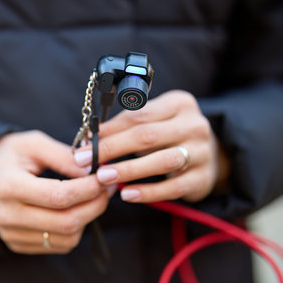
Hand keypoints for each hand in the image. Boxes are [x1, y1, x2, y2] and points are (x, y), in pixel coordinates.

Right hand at [0, 130, 112, 253]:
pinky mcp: (17, 244)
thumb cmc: (6, 155)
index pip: (59, 196)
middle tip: (107, 187)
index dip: (89, 188)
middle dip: (96, 205)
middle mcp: (8, 216)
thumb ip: (63, 156)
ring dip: (88, 218)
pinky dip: (74, 229)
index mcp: (9, 186)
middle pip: (66, 222)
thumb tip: (93, 170)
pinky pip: (58, 245)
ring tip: (92, 196)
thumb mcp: (32, 144)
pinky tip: (75, 209)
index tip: (105, 176)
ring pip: (66, 238)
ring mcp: (11, 234)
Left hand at [74, 90, 229, 202]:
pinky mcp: (203, 178)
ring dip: (129, 170)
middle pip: (147, 136)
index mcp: (179, 104)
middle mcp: (194, 125)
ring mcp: (202, 152)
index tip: (87, 143)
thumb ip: (126, 126)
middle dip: (112, 149)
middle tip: (87, 161)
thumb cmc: (170, 135)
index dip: (110, 130)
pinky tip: (127, 194)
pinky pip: (172, 187)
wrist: (211, 154)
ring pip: (162, 161)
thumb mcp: (154, 122)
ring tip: (103, 178)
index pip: (138, 115)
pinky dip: (148, 192)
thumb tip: (91, 138)